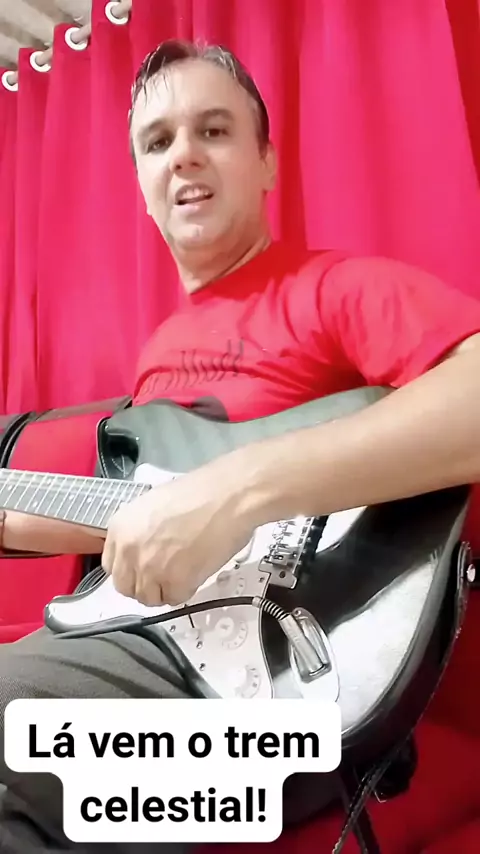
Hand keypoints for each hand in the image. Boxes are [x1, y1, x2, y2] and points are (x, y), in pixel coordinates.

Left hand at [101, 456, 258, 606]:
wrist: (228, 496)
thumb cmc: (201, 493)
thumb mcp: (154, 505)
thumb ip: (141, 531)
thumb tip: (144, 548)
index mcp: (120, 528)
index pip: (112, 566)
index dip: (131, 569)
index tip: (144, 568)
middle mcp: (128, 550)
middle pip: (126, 587)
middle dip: (145, 584)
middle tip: (166, 574)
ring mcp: (149, 569)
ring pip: (149, 597)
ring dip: (165, 590)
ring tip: (184, 570)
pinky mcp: (174, 583)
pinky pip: (174, 599)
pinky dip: (186, 590)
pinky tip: (196, 570)